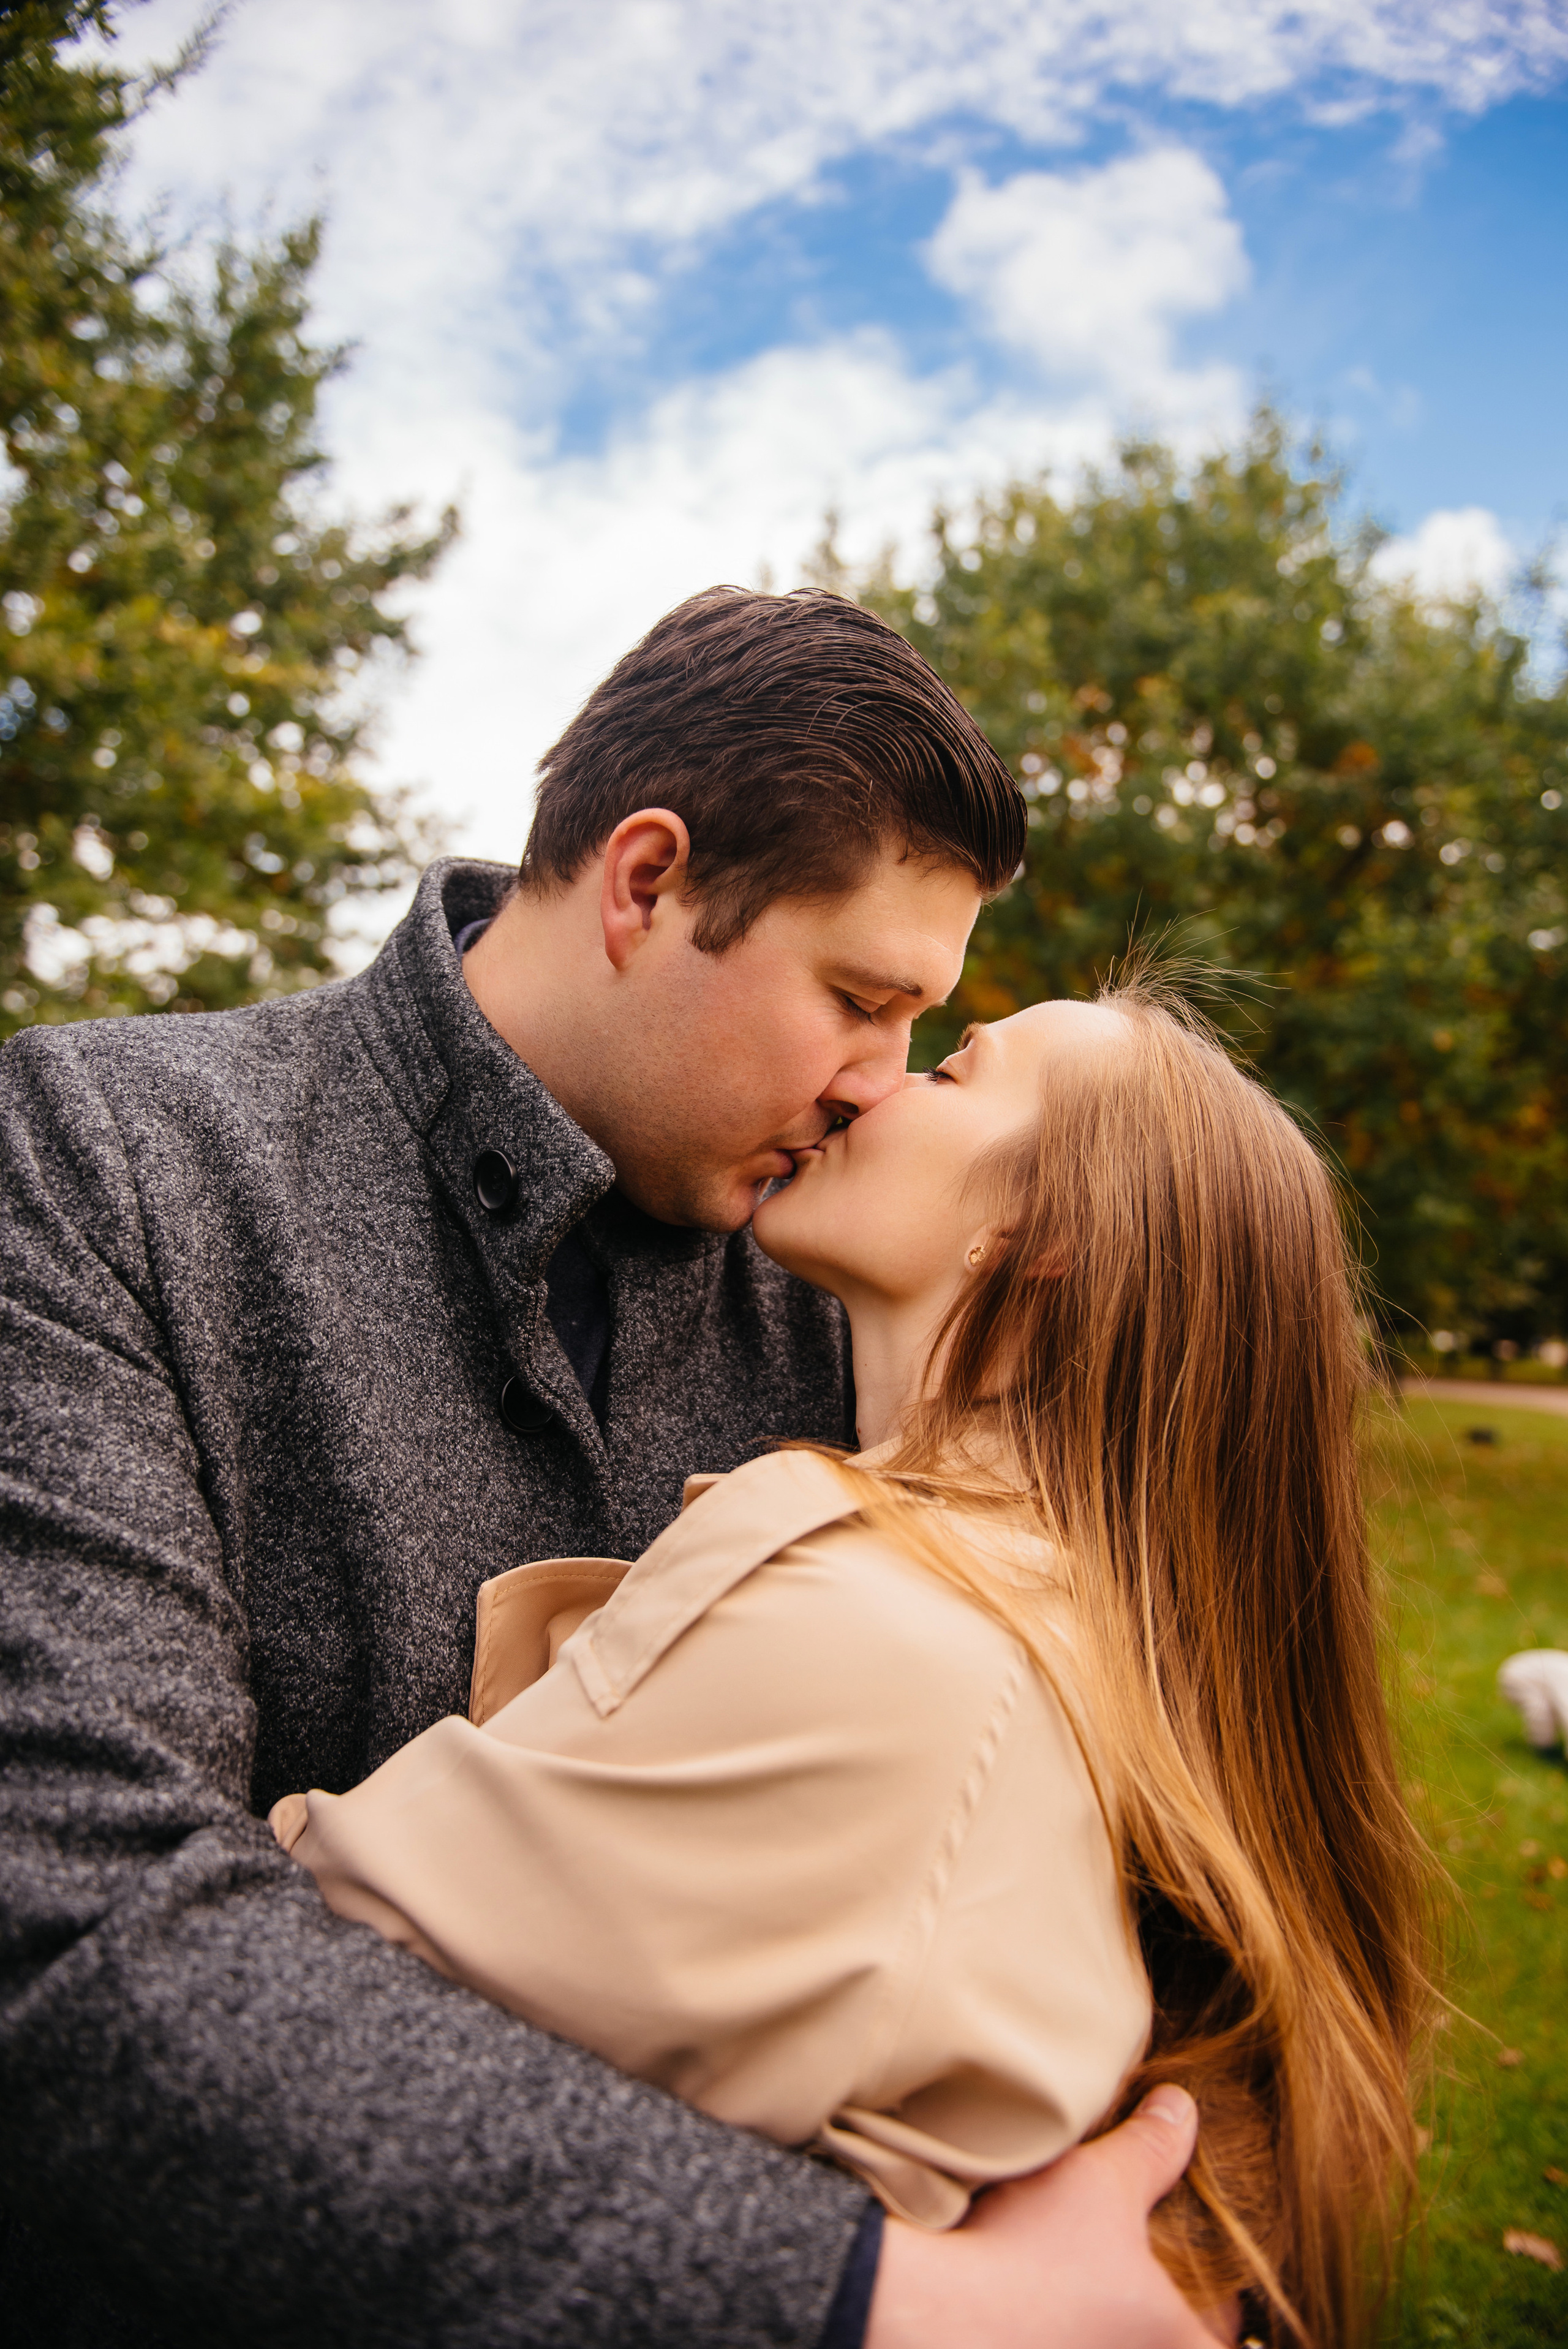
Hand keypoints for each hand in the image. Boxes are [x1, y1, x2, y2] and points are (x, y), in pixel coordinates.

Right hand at [865, 2086, 1232, 2348]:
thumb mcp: (1098, 2182)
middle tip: (1151, 2273)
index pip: (1230, 2338)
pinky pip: (1072, 2341)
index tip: (1210, 2285)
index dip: (1222, 2311)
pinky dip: (1068, 2327)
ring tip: (1092, 2280)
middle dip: (1169, 2312)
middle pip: (1179, 2340)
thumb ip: (1151, 2149)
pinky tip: (1042, 2298)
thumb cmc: (1027, 2255)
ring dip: (1112, 2319)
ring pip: (1118, 2340)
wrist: (926, 2312)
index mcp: (1176, 2342)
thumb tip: (1181, 2108)